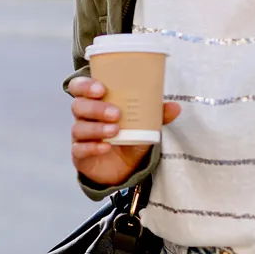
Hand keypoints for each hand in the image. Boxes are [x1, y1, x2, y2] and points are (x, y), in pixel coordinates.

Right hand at [67, 77, 181, 188]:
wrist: (124, 168)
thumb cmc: (130, 137)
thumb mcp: (145, 124)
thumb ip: (157, 114)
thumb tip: (175, 107)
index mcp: (96, 102)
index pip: (79, 87)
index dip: (85, 85)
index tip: (101, 89)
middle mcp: (84, 117)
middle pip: (78, 106)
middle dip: (96, 108)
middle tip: (116, 113)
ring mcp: (80, 136)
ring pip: (79, 127)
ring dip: (97, 128)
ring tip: (115, 131)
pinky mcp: (80, 155)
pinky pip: (79, 149)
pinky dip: (92, 147)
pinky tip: (105, 147)